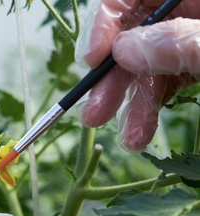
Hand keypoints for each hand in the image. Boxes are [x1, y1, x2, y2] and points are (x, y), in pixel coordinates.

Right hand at [75, 0, 199, 151]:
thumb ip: (179, 43)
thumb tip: (124, 50)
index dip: (103, 24)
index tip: (90, 61)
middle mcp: (184, 14)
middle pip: (130, 36)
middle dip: (110, 79)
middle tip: (94, 112)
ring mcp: (184, 43)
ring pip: (142, 67)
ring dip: (127, 104)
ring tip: (127, 138)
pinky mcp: (190, 67)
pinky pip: (161, 84)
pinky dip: (147, 110)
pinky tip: (139, 134)